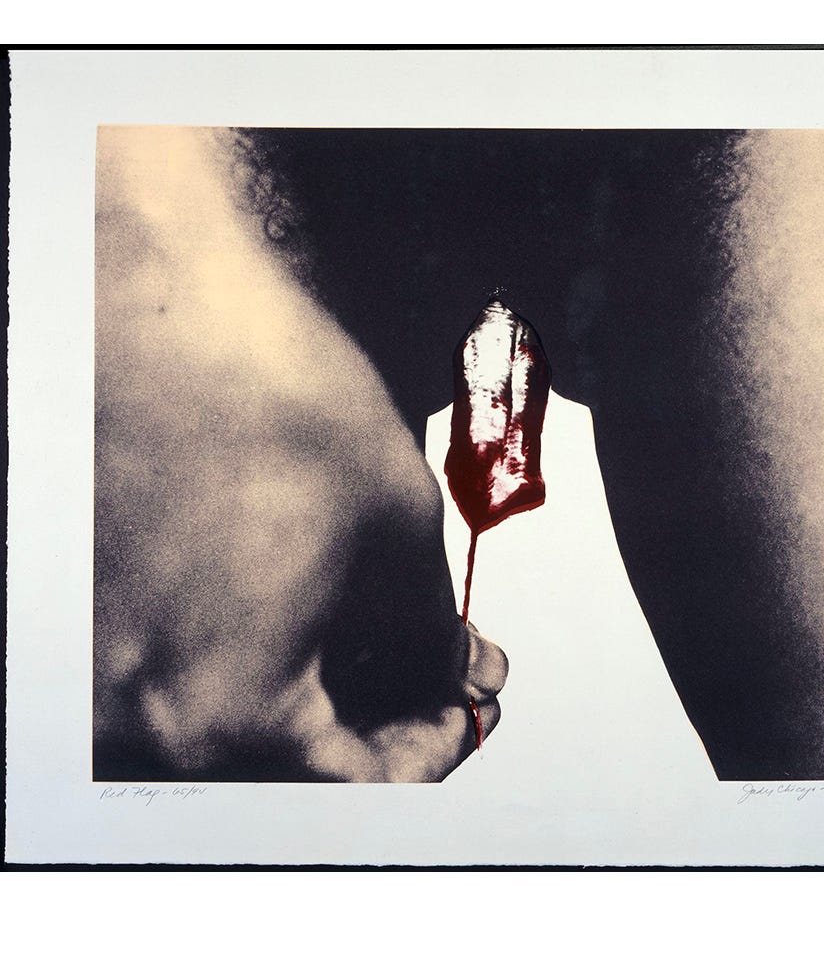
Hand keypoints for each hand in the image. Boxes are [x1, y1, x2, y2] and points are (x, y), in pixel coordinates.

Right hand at [93, 127, 507, 780]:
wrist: (156, 300)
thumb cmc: (264, 393)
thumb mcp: (394, 529)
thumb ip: (426, 633)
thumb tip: (445, 675)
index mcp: (218, 715)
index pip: (357, 791)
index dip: (433, 750)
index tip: (466, 709)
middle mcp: (136, 715)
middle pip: (290, 769)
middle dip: (383, 719)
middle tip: (442, 674)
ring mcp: (99, 668)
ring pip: (237, 725)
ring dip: (326, 690)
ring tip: (391, 637)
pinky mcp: (89, 617)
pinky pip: (187, 675)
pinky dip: (261, 660)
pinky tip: (315, 613)